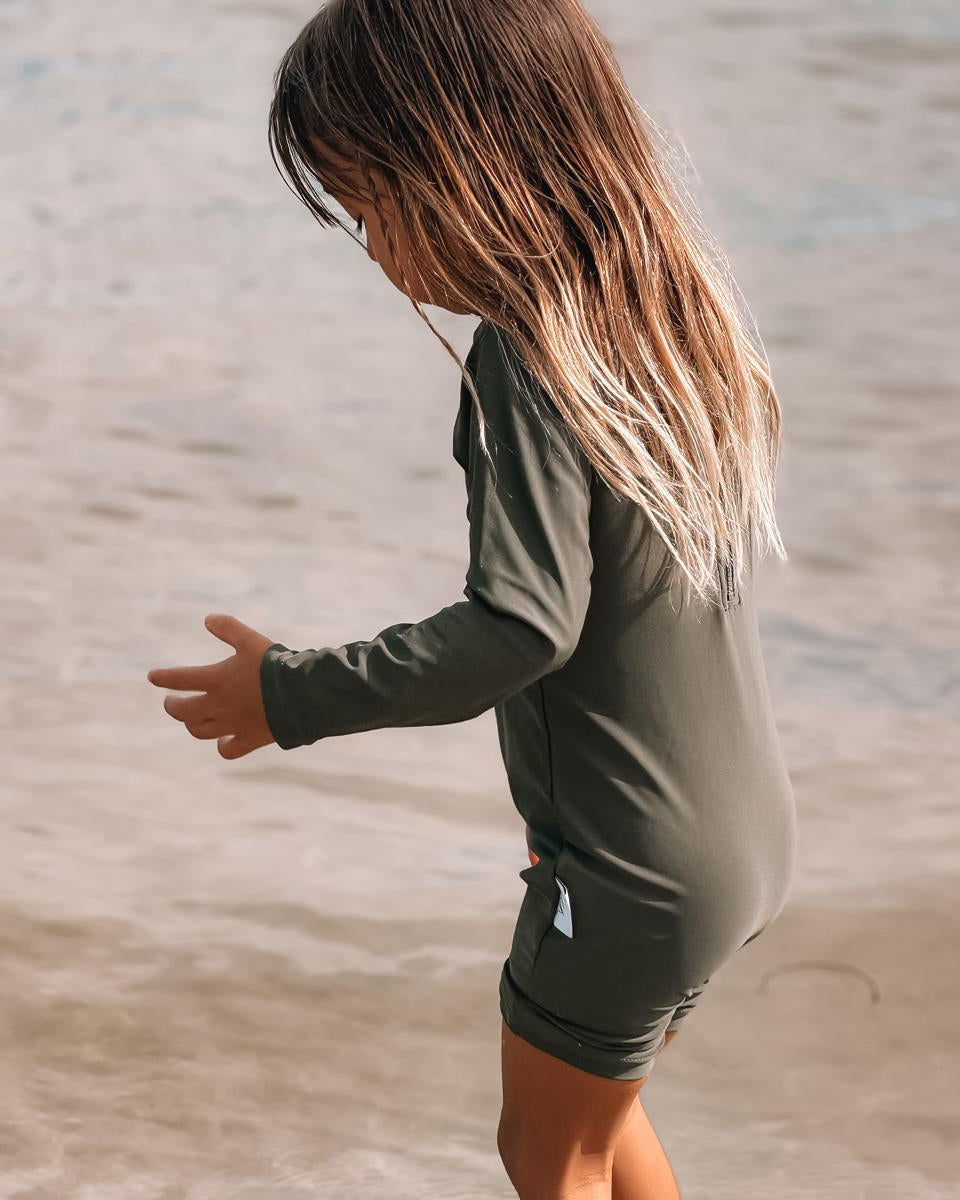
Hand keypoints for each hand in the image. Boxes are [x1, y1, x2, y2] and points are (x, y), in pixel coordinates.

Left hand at [147, 613, 276, 758]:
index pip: (179, 679)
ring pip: (200, 730)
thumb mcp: (251, 640)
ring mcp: (232, 725)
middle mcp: (218, 705)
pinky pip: (228, 749)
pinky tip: (222, 741)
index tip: (152, 677)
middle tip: (171, 701)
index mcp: (216, 680)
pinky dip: (222, 746)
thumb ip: (229, 628)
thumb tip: (207, 619)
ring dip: (192, 724)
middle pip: (183, 711)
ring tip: (192, 718)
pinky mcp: (249, 739)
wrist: (300, 696)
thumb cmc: (275, 666)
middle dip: (173, 706)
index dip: (163, 677)